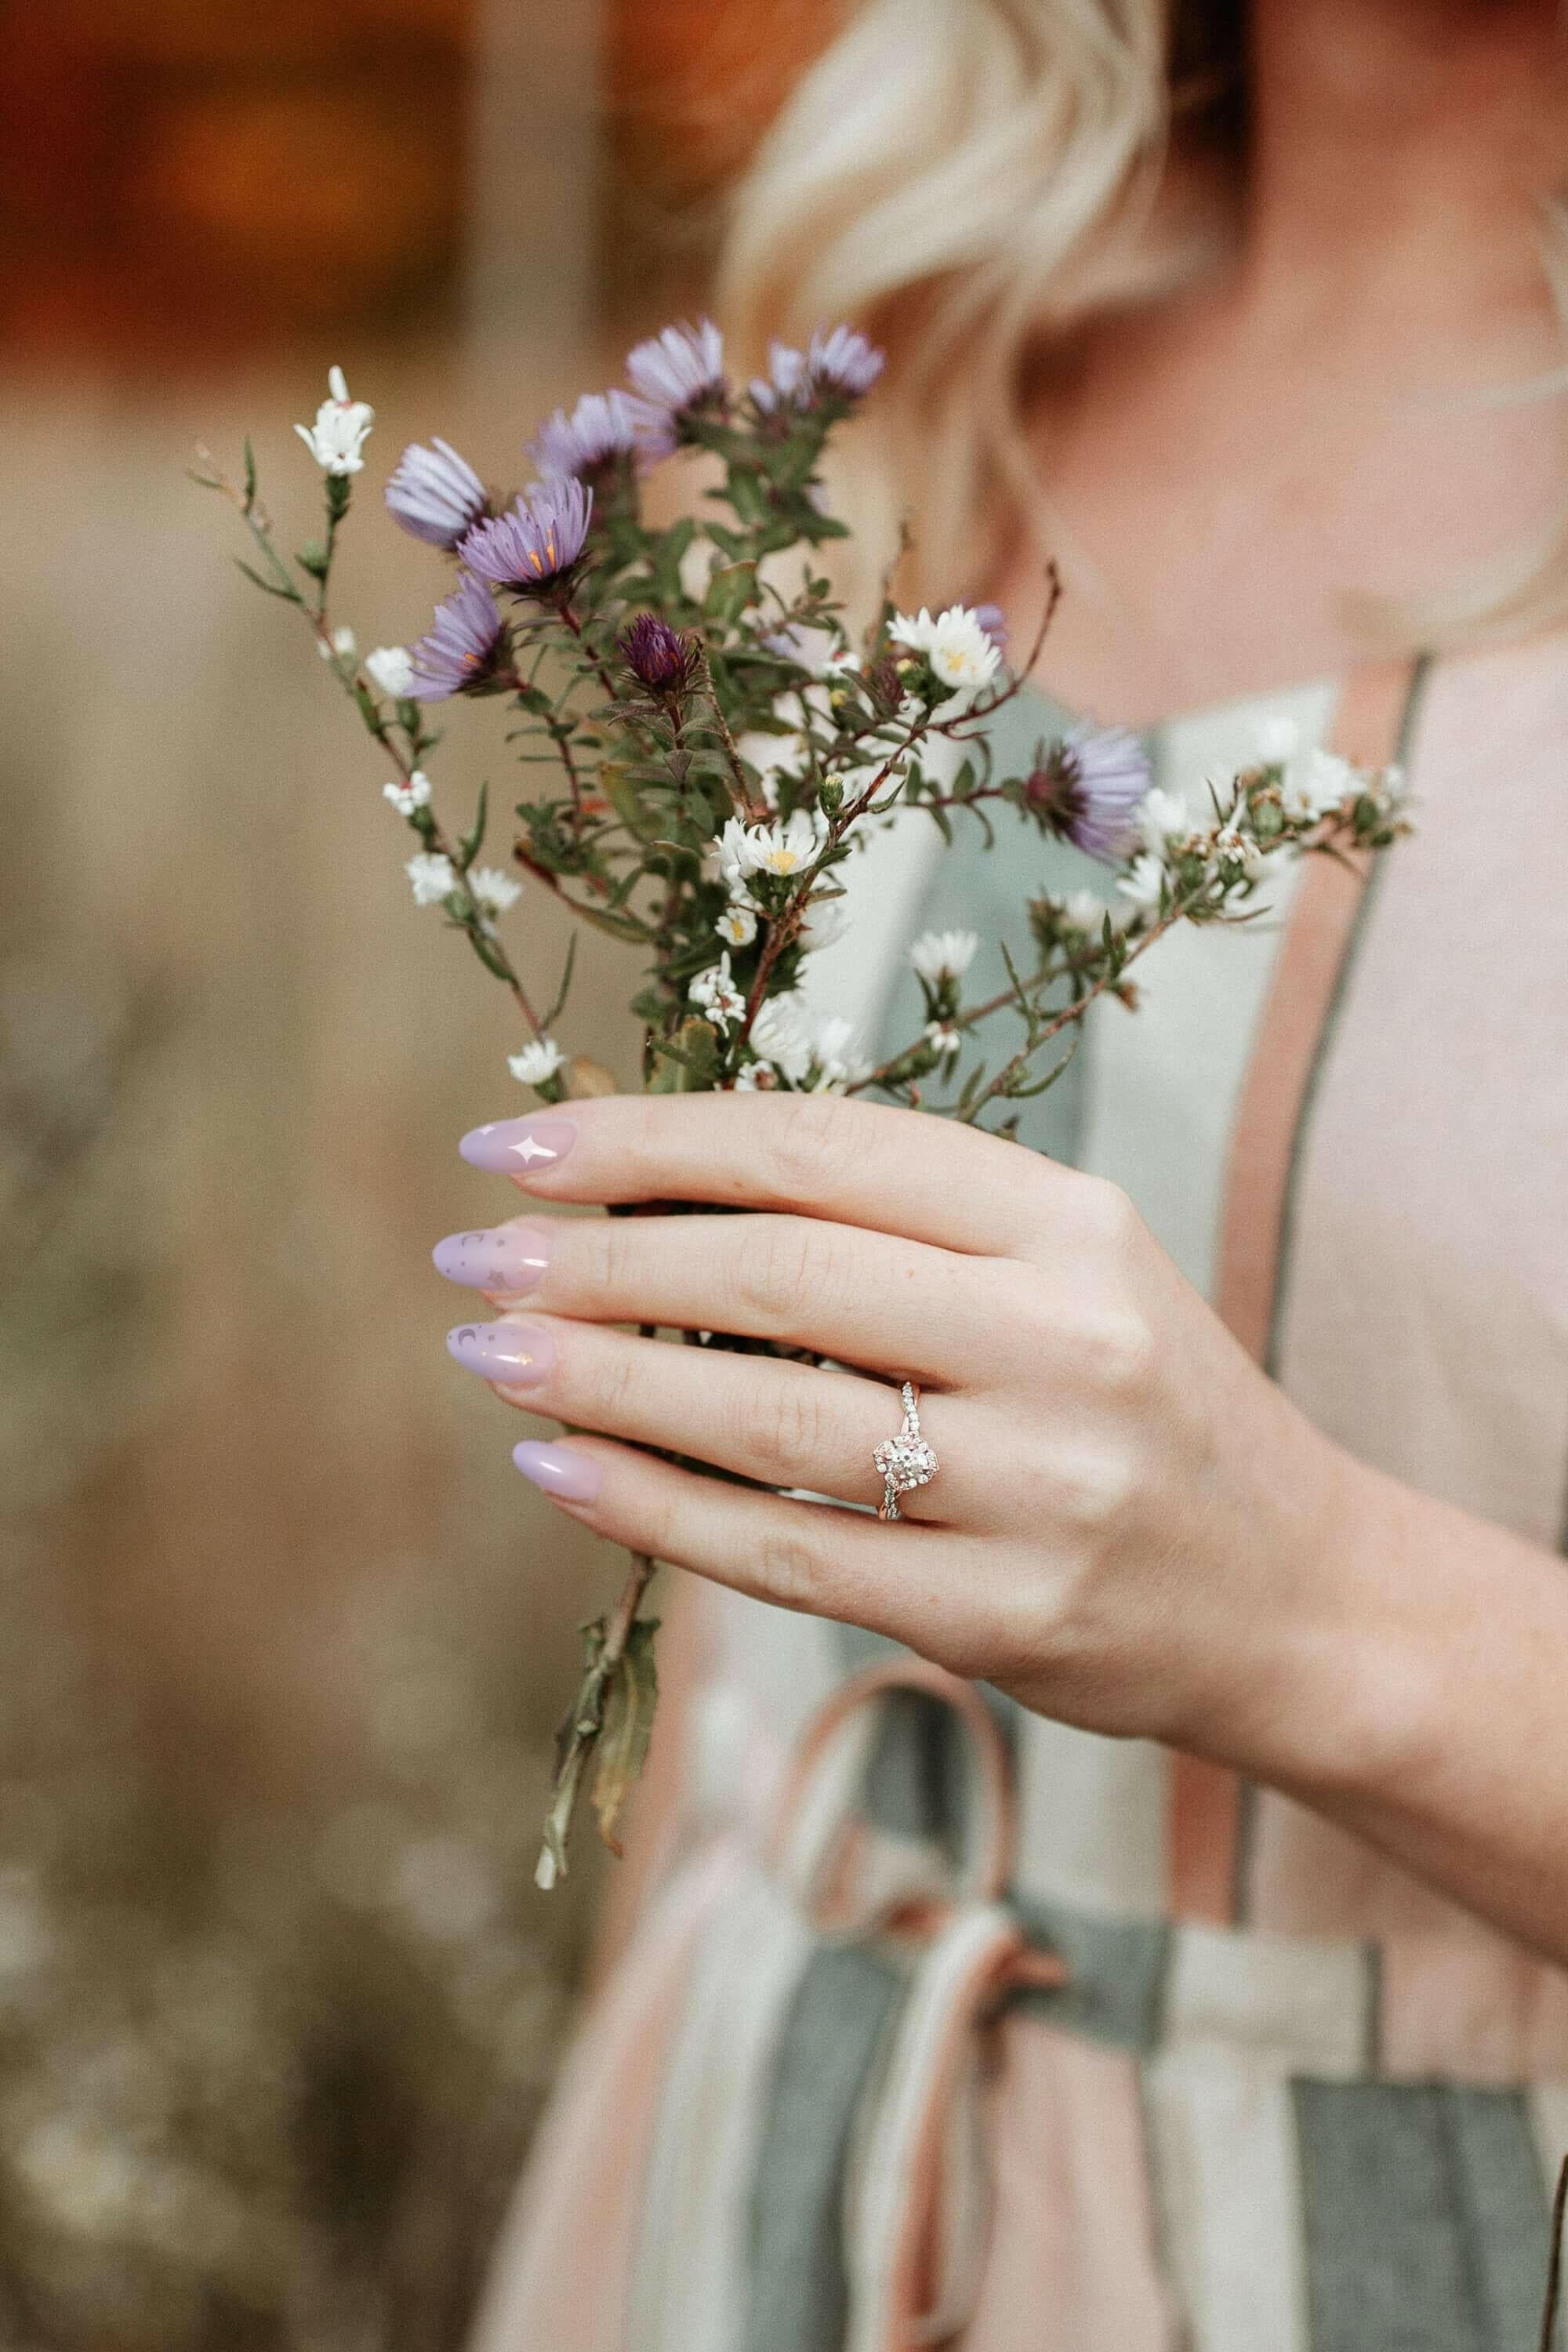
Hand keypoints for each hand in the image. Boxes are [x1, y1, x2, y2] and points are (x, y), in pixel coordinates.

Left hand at [437, 1093, 1363, 1773]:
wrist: (1296, 1595)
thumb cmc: (1136, 1403)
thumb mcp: (1057, 1269)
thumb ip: (891, 1223)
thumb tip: (642, 1187)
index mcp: (1068, 1220)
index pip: (822, 1146)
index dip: (651, 1138)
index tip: (517, 1142)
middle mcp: (1065, 1336)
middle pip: (782, 1270)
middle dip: (599, 1257)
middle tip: (474, 1259)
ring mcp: (1043, 1485)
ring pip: (770, 1414)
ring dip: (600, 1380)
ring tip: (487, 1354)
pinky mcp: (1010, 1617)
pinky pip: (791, 1553)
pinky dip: (653, 1509)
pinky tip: (557, 1471)